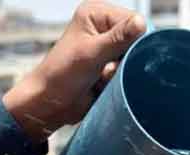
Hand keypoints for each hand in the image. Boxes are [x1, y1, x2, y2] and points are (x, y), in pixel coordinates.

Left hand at [2, 1, 145, 143]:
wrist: (49, 105)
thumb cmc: (60, 75)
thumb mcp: (91, 54)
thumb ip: (118, 38)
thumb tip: (140, 23)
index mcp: (95, 14)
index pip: (133, 19)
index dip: (134, 38)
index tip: (122, 55)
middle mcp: (102, 28)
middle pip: (135, 40)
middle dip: (126, 58)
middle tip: (107, 69)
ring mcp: (106, 48)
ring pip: (132, 58)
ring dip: (120, 72)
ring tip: (101, 77)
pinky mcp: (108, 67)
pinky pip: (126, 72)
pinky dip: (117, 80)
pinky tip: (100, 84)